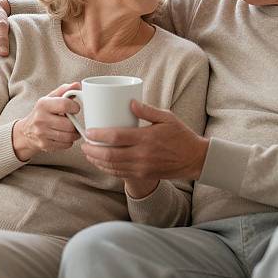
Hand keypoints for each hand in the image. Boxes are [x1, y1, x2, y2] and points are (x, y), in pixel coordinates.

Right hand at [12, 83, 81, 160]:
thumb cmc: (43, 112)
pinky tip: (65, 136)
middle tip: (73, 121)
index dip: (75, 107)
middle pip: (69, 124)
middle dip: (74, 123)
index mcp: (43, 104)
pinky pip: (65, 145)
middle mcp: (40, 119)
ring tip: (71, 129)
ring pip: (69, 136)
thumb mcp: (51, 98)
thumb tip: (77, 85)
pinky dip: (69, 141)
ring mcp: (42, 134)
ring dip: (74, 133)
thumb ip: (65, 90)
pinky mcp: (44, 145)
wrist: (26, 131)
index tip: (75, 109)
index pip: (65, 105)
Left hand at [81, 100, 209, 181]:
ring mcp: (142, 168)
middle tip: (83, 144)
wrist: (194, 159)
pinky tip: (101, 163)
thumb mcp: (167, 117)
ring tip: (88, 153)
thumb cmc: (180, 135)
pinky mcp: (143, 175)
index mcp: (146, 138)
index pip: (116, 137)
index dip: (98, 135)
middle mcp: (142, 155)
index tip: (88, 131)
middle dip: (92, 150)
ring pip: (112, 166)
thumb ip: (147, 110)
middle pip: (110, 154)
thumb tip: (130, 102)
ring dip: (97, 161)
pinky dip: (107, 169)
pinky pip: (120, 174)